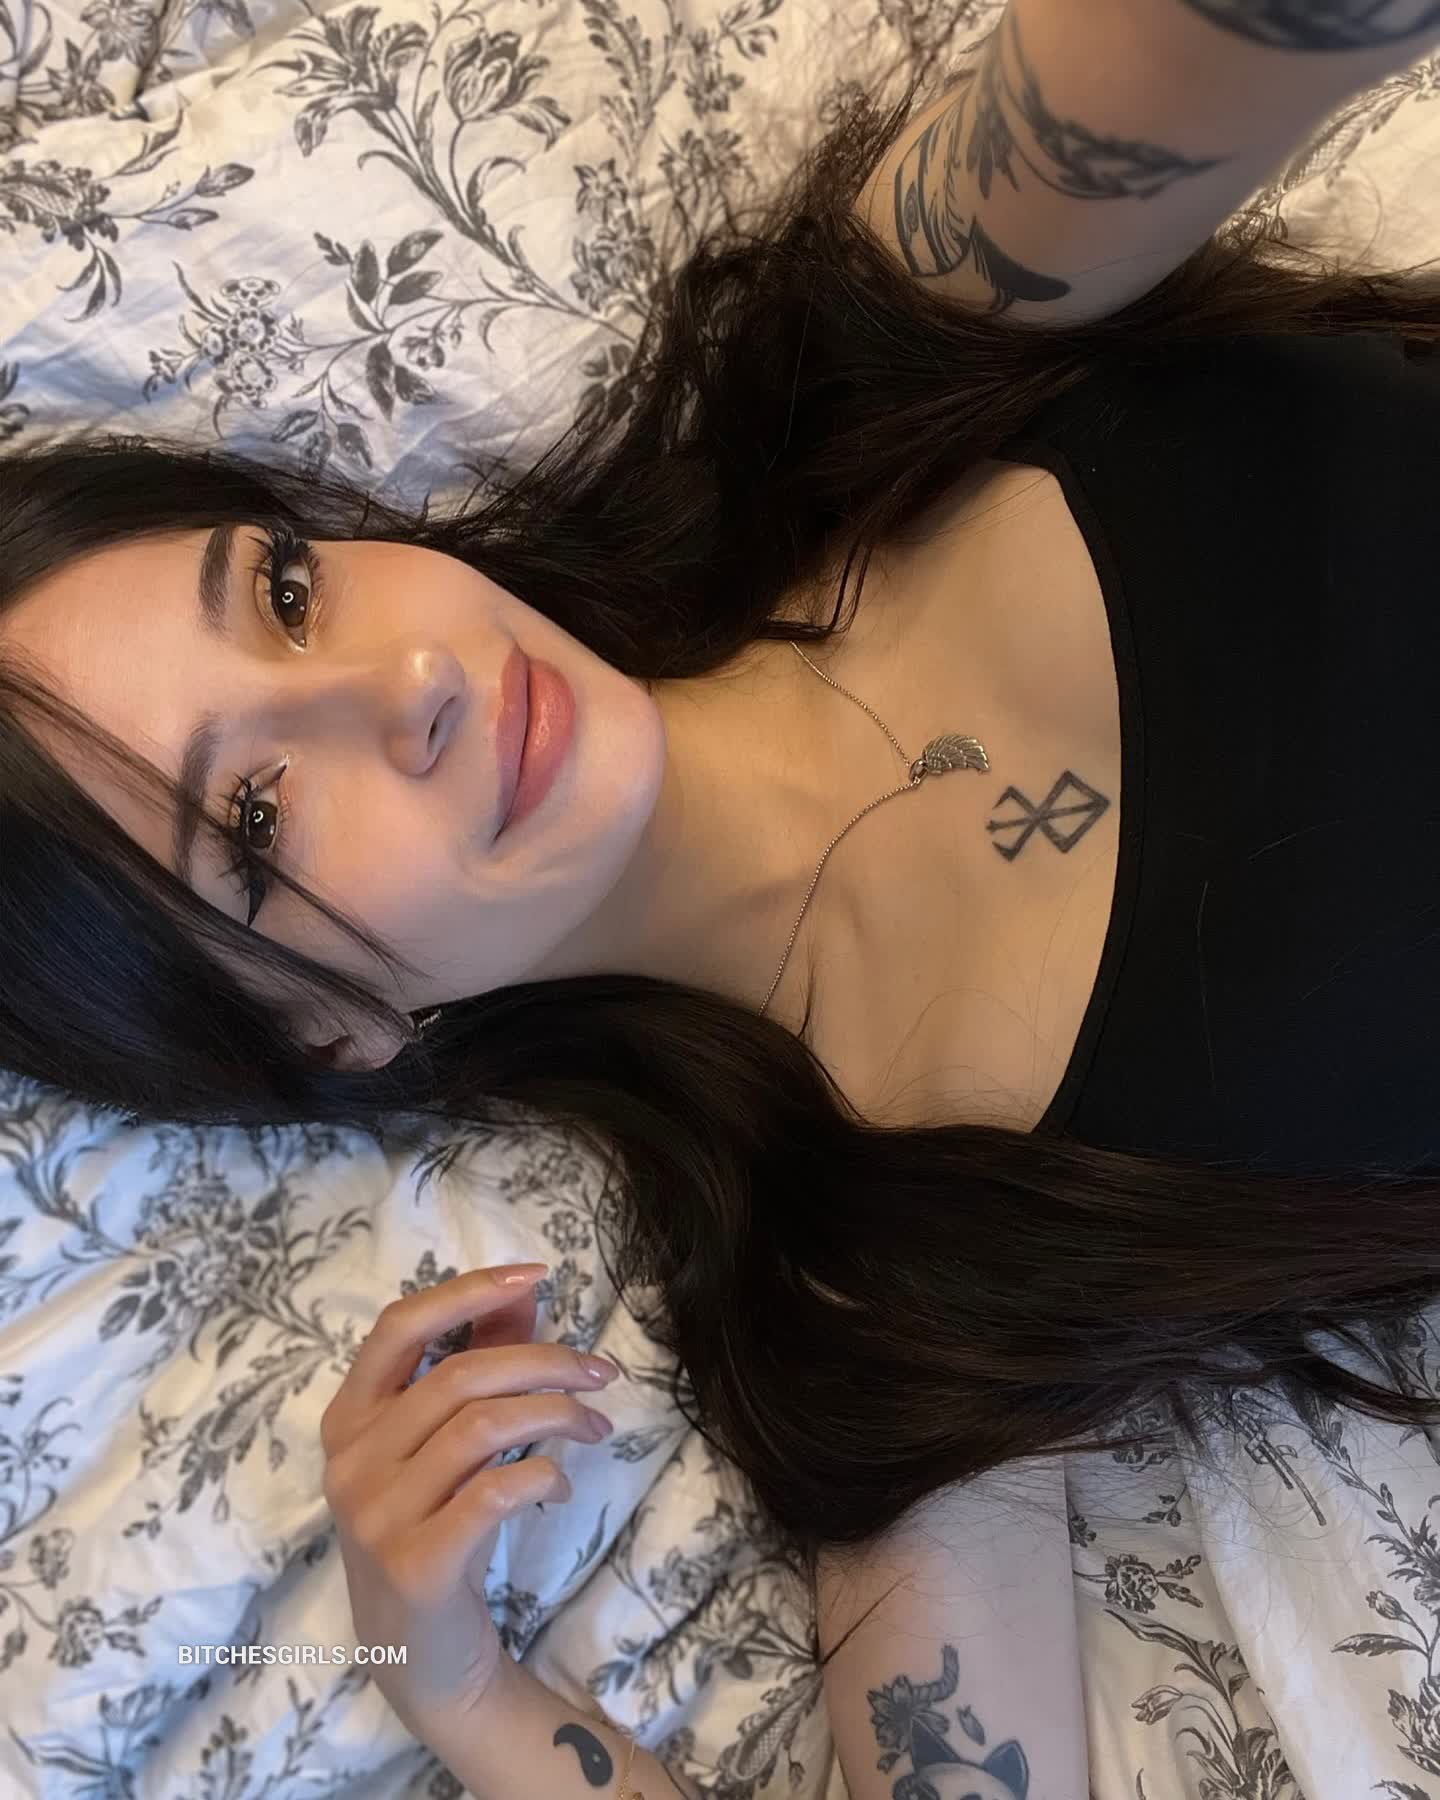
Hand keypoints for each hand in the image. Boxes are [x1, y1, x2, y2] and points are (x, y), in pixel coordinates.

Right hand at [319, 1264, 619, 1738]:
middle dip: (546, 1361)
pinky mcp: (416, 1563)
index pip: (399, 1326)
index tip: (537, 1274)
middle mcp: (352, 1460)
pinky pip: (494, 1491)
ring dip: (556, 1414)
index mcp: (350, 1418)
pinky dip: (542, 1476)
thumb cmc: (436, 1530)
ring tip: (594, 1427)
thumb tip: (525, 1289)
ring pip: (482, 1426)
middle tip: (602, 1372)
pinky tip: (558, 1486)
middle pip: (460, 1375)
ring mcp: (377, 1515)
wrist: (423, 1662)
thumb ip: (478, 1361)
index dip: (468, 1291)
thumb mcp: (446, 1444)